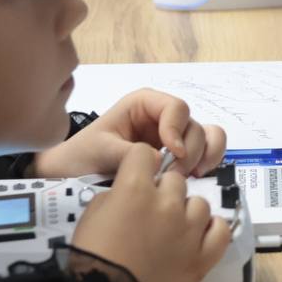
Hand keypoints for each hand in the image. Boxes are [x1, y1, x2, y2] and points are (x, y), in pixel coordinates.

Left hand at [35, 90, 225, 180]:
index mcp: (144, 104)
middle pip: (194, 125)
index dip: (177, 129)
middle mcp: (162, 117)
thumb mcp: (101, 150)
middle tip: (173, 175)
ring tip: (189, 176)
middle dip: (190, 151)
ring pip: (206, 137)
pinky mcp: (180, 155)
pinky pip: (207, 150)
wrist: (73, 175)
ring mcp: (173, 136)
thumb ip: (130, 153)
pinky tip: (196, 177)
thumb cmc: (82, 155)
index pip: (176, 107)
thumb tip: (162, 162)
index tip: (173, 153)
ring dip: (203, 157)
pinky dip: (208, 162)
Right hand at [68, 145, 234, 281]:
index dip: (139, 165)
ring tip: (173, 229)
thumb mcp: (93, 213)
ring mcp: (189, 230)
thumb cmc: (92, 256)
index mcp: (135, 189)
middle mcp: (168, 203)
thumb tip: (134, 191)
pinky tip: (198, 236)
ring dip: (186, 211)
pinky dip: (211, 229)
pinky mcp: (204, 256)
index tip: (138, 176)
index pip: (145, 155)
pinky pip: (221, 229)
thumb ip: (118, 193)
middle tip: (151, 213)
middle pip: (175, 180)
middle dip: (163, 191)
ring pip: (199, 203)